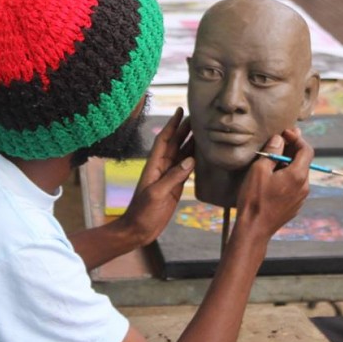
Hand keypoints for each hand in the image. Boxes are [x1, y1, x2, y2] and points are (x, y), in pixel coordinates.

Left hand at [118, 108, 193, 245]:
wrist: (138, 230)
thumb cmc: (142, 212)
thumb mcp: (156, 194)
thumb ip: (173, 177)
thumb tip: (190, 160)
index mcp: (154, 165)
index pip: (164, 140)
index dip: (172, 125)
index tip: (180, 111)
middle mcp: (162, 167)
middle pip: (175, 143)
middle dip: (185, 129)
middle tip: (198, 116)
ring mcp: (169, 176)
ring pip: (182, 155)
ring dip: (191, 142)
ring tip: (204, 130)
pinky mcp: (175, 186)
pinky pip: (187, 169)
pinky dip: (195, 159)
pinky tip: (203, 153)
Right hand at [234, 128, 312, 240]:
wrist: (254, 229)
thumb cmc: (254, 199)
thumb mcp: (259, 170)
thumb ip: (272, 152)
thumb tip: (279, 139)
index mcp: (297, 175)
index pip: (306, 150)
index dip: (297, 138)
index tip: (285, 133)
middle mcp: (304, 186)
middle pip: (304, 161)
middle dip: (292, 149)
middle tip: (280, 140)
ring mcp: (301, 198)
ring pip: (299, 174)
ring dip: (289, 163)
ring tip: (273, 159)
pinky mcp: (295, 206)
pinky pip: (295, 185)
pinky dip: (287, 176)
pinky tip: (273, 177)